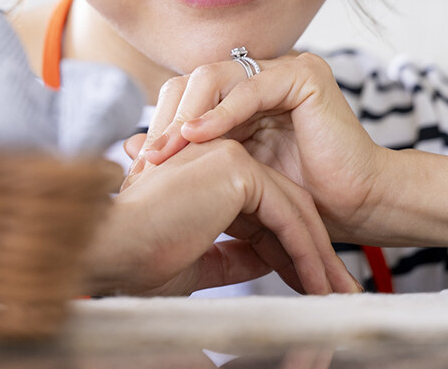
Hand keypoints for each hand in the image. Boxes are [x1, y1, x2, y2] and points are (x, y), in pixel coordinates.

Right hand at [83, 138, 358, 295]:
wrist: (111, 250)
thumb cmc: (137, 260)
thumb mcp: (196, 260)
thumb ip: (230, 256)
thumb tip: (263, 262)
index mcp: (205, 175)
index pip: (262, 210)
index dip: (286, 251)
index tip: (306, 284)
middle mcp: (217, 156)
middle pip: (282, 205)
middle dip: (311, 251)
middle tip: (336, 289)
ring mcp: (227, 155)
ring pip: (290, 208)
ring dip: (316, 254)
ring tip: (335, 293)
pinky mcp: (235, 166)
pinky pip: (285, 214)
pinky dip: (305, 252)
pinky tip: (318, 284)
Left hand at [131, 53, 391, 239]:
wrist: (359, 210)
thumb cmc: (300, 201)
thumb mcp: (229, 177)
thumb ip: (187, 156)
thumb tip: (128, 144)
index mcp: (245, 93)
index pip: (188, 94)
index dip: (164, 124)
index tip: (143, 163)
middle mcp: (263, 74)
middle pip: (195, 81)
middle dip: (168, 119)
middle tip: (149, 158)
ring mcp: (285, 68)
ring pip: (215, 77)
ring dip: (186, 115)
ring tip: (166, 150)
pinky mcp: (304, 74)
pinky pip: (251, 87)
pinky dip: (220, 113)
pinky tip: (197, 136)